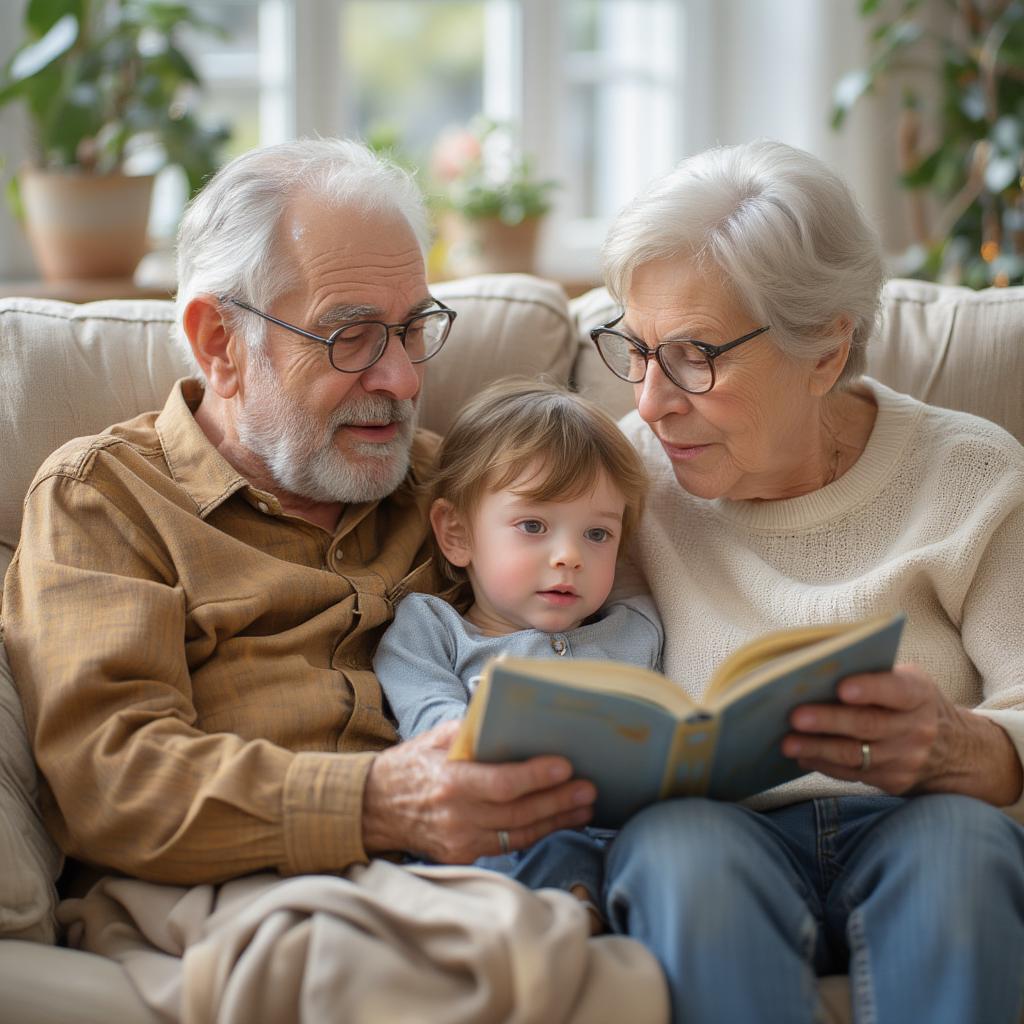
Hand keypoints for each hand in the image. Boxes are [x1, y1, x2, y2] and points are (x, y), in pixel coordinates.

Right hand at [362, 720, 595, 861]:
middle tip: (589, 788)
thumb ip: (472, 730)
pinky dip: (536, 832)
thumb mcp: (435, 739)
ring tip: (585, 807)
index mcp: (449, 782)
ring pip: (519, 833)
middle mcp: (456, 816)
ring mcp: (461, 841)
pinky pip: (508, 844)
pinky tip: (559, 821)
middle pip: (518, 812)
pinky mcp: (464, 856)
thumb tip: (510, 715)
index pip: (501, 783)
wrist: (375, 809)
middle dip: (558, 800)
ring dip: (557, 820)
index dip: (536, 776)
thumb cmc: (411, 766)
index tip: (566, 766)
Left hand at [782, 663, 1022, 805]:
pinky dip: (824, 765)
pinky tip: (802, 756)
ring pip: (856, 755)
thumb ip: (875, 674)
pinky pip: (853, 774)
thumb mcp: (909, 681)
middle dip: (829, 720)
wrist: (956, 751)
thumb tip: (818, 668)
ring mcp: (906, 759)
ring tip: (788, 742)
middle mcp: (916, 728)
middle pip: (868, 725)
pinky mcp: (893, 781)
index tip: (842, 687)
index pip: (896, 689)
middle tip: (796, 716)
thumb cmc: (914, 704)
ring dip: (817, 748)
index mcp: (919, 694)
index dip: (870, 688)